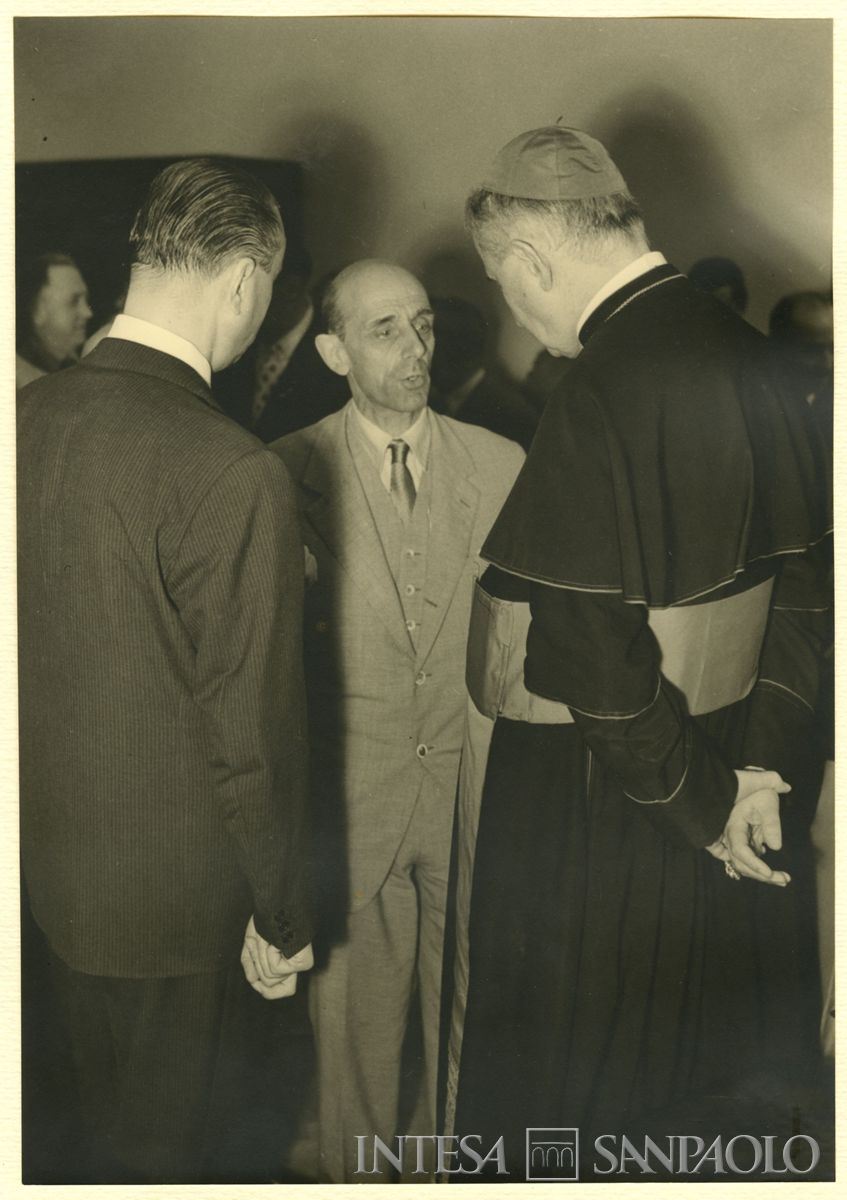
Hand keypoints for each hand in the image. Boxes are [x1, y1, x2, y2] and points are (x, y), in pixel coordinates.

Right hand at [241, 916, 313, 999]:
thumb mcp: (252, 943)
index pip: (282, 990)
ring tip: (268, 940)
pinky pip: (275, 969)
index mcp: (286, 963)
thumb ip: (251, 964)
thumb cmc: (266, 921)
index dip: (267, 991)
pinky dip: (268, 955)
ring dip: (261, 958)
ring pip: (270, 978)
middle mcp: (295, 965)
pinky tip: (275, 942)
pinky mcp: (303, 962)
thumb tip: (253, 981)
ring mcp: (299, 964)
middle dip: (260, 970)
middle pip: (276, 990)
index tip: (256, 981)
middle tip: (262, 949)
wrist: (274, 906)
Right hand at [704, 769, 791, 886]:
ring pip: (742, 864)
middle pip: (740, 863)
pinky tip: (773, 871)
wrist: (750, 786)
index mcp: (733, 826)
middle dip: (761, 875)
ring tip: (783, 879)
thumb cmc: (759, 793)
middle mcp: (729, 836)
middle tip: (784, 880)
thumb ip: (772, 824)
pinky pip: (746, 860)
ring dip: (760, 874)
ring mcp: (734, 841)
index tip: (769, 873)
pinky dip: (758, 868)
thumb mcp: (768, 804)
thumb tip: (776, 847)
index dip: (753, 864)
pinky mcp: (740, 843)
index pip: (740, 850)